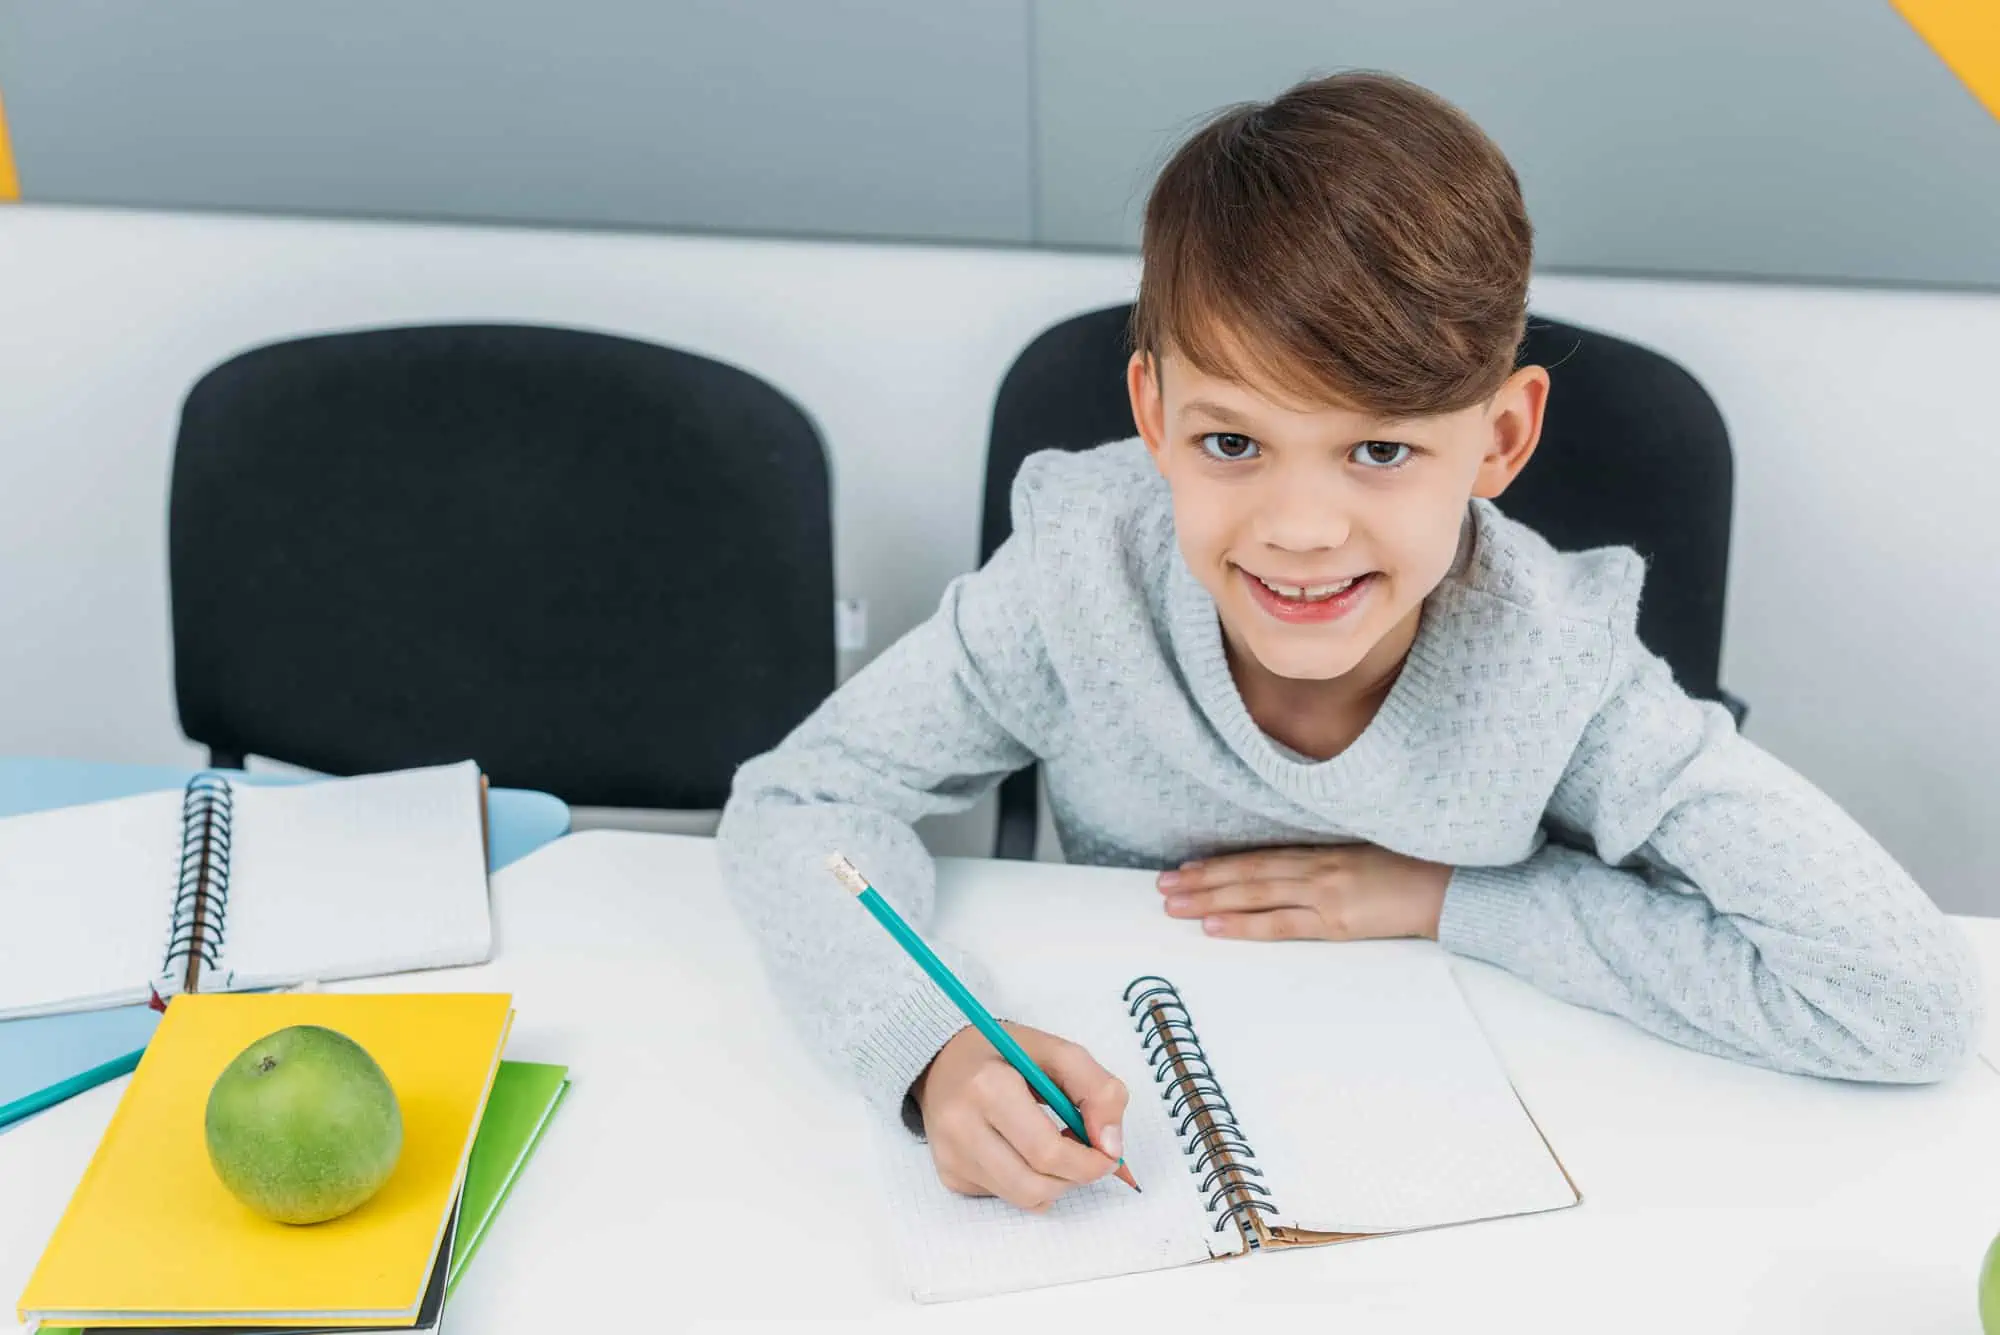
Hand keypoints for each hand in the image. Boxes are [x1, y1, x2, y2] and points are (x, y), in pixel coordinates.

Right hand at [912, 1022, 1128, 1210]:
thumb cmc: (1005, 1054)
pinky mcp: (950, 1176)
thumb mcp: (1058, 1052)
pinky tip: (1022, 1151)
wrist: (941, 1060)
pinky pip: (1007, 1198)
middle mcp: (961, 1127)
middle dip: (1074, 1177)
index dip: (1089, 1162)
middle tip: (1086, 1154)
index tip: (1108, 1154)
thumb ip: (1098, 1090)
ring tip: (1055, 1148)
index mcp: (988, 1087)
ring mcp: (951, 1156)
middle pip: (1035, 1184)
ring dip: (1054, 1182)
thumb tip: (1111, 1147)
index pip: (1047, 1151)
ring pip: (1024, 1199)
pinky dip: (1028, 1182)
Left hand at [1156, 844, 1450, 940]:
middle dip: (1201, 881)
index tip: (1183, 869)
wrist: (1452, 887)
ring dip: (1209, 900)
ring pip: (1254, 894)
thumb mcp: (1363, 859)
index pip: (1257, 858)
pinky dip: (1245, 924)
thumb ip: (1326, 865)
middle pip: (1246, 874)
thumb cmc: (1412, 872)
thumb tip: (1291, 875)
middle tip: (1161, 887)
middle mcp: (1316, 868)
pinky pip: (1281, 923)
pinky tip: (1215, 928)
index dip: (1217, 864)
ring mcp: (1324, 893)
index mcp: (1322, 852)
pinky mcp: (1337, 920)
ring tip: (1174, 905)